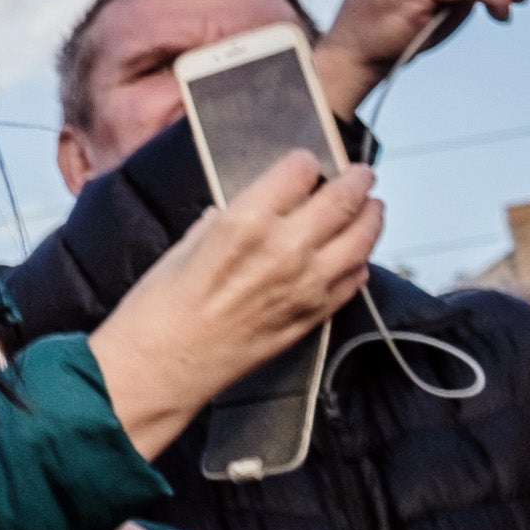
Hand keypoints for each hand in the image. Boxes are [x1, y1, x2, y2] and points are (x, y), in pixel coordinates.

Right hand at [86, 150, 380, 453]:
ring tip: (371, 208)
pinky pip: (354, 280)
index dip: (304, 162)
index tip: (306, 162)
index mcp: (246, 222)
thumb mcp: (186, 245)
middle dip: (355, 180)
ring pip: (362, 238)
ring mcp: (307, 285)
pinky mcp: (314, 315)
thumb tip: (253, 211)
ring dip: (371, 218)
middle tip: (360, 174)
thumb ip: (227, 221)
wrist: (161, 368)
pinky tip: (352, 256)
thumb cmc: (159, 308)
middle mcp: (286, 249)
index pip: (299, 171)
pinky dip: (358, 262)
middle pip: (343, 199)